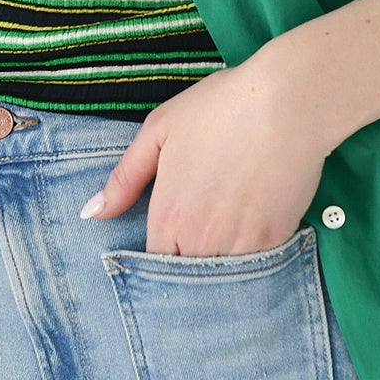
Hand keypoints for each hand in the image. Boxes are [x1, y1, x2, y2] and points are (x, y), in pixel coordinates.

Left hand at [80, 56, 328, 255]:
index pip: (153, 265)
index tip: (170, 239)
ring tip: (228, 226)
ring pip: (223, 278)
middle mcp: (201, 241)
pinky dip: (253, 255)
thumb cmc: (219, 108)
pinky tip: (254, 223)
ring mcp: (241, 245)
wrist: (288, 102)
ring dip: (221, 264)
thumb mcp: (159, 130)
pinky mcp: (276, 241)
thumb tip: (91, 214)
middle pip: (188, 277)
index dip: (159, 258)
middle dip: (190, 264)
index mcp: (167, 217)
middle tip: (203, 229)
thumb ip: (124, 178)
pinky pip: (258, 266)